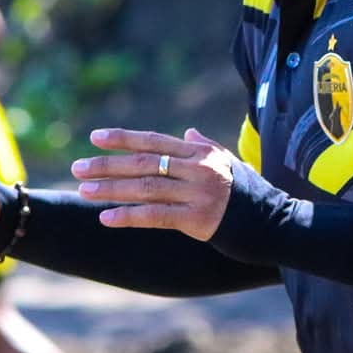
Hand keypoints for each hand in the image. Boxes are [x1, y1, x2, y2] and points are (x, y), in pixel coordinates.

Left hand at [71, 126, 234, 241]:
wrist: (274, 221)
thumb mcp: (228, 162)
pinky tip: (106, 218)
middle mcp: (196, 169)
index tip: (95, 138)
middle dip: (107, 165)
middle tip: (77, 168)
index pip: (153, 141)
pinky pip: (155, 216)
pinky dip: (128, 216)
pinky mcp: (197, 220)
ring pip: (144, 189)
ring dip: (110, 190)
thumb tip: (187, 131)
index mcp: (199, 153)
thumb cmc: (248, 191)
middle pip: (142, 163)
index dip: (123, 139)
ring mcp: (197, 194)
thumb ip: (204, 146)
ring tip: (83, 191)